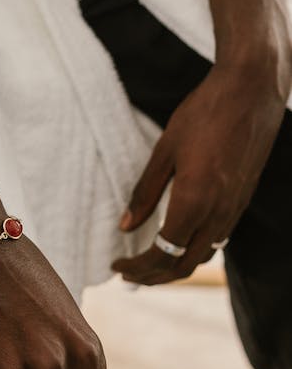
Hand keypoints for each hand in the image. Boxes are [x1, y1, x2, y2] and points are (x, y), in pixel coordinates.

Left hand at [112, 59, 288, 283]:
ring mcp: (235, 208)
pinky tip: (177, 241)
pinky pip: (218, 239)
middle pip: (184, 265)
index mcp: (195, 201)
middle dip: (153, 277)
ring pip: (203, 256)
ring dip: (174, 267)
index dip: (137, 267)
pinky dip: (193, 250)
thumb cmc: (204, 113)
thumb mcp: (165, 150)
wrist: (252, 91)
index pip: (162, 253)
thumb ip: (145, 192)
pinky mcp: (243, 200)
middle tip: (128, 275)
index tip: (116, 266)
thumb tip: (125, 226)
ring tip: (148, 265)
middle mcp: (219, 212)